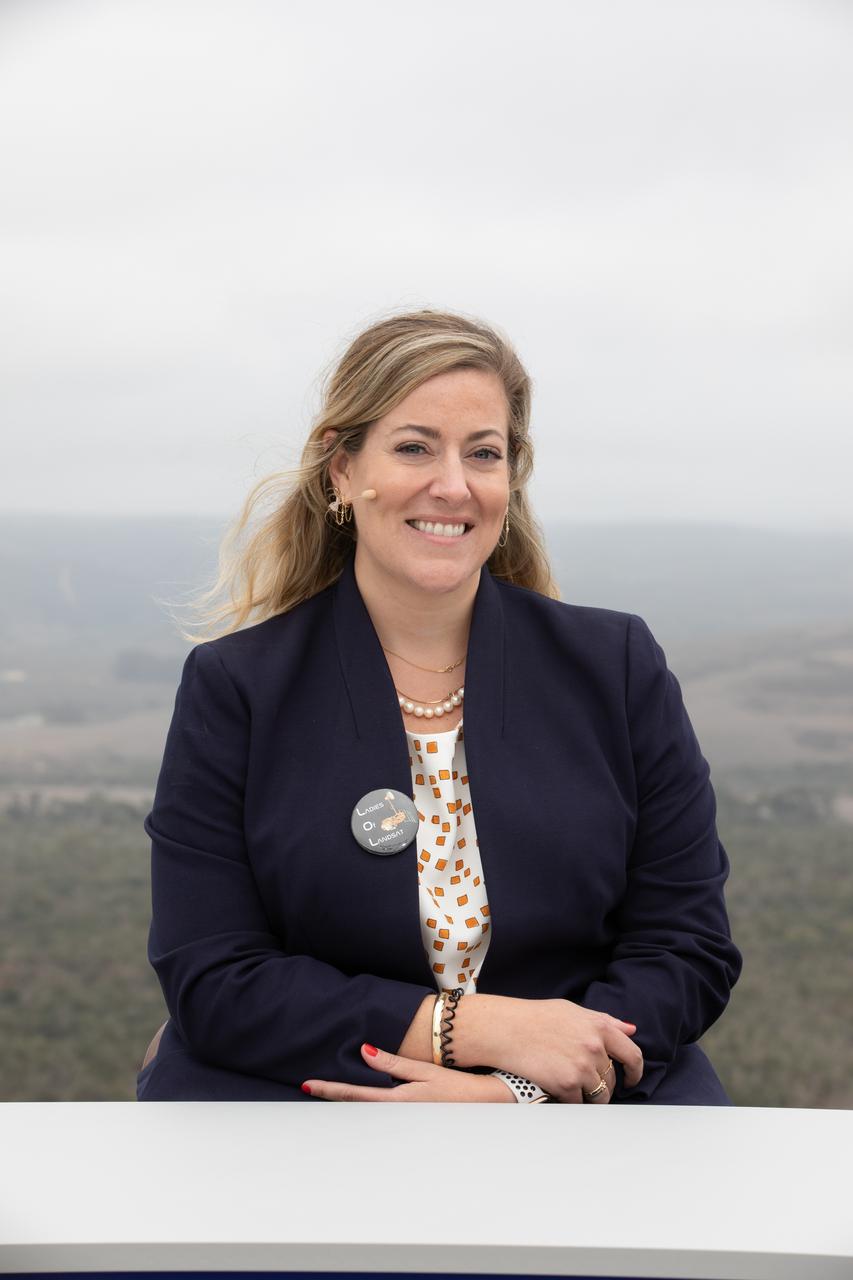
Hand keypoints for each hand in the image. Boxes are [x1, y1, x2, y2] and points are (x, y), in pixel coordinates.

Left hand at [301, 1044, 515, 1101]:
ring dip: (347, 1100)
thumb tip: (365, 1052)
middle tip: (309, 1087)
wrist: (484, 1106)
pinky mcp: (410, 1115)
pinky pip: (379, 1110)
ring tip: (326, 1090)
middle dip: (332, 1096)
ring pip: (366, 1109)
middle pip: (355, 1106)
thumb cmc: (456, 1087)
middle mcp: (395, 1113)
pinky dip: (364, 1102)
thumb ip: (393, 1063)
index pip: (354, 1095)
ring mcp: (402, 1118)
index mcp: (396, 1102)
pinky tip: (358, 1096)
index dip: (330, 1089)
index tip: (308, 1084)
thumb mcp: (424, 1071)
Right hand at [487, 997, 643, 1103]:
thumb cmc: (537, 1018)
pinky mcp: (566, 1085)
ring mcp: (582, 1067)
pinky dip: (571, 1101)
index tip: (631, 1080)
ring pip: (599, 1095)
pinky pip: (579, 1103)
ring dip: (590, 1097)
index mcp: (600, 1027)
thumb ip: (604, 1021)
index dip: (635, 1072)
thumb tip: (631, 1030)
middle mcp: (595, 1047)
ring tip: (573, 1089)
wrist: (506, 1029)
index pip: (633, 1055)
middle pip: (611, 1079)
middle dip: (603, 1084)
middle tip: (586, 1082)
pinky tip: (559, 1091)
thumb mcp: (574, 1011)